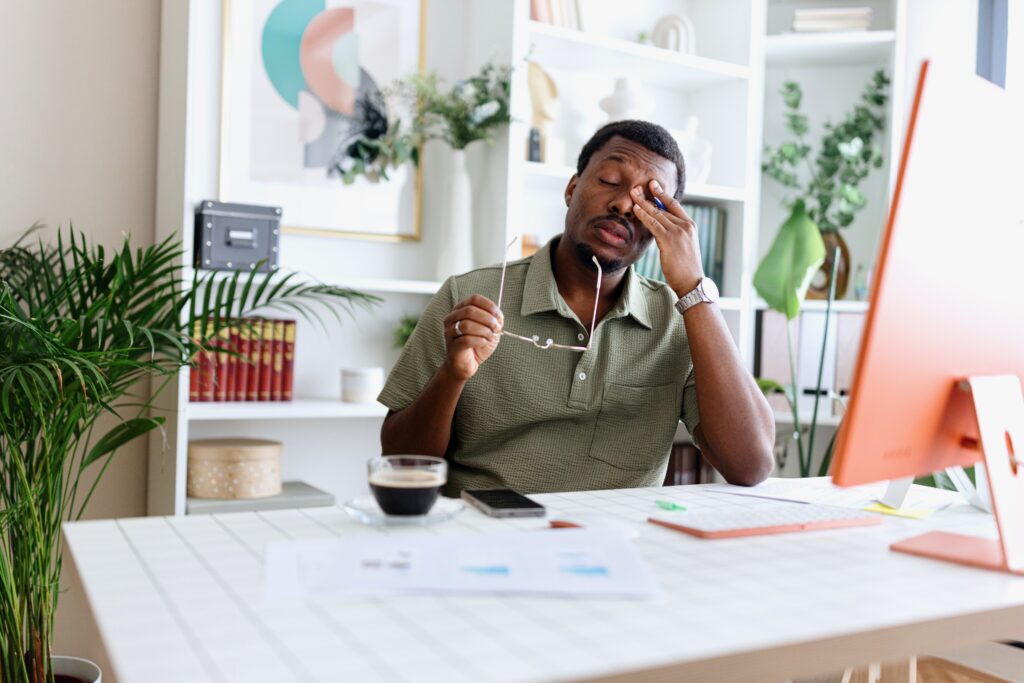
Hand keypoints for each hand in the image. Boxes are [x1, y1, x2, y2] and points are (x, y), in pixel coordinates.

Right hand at [442, 295, 502, 380]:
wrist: (465, 365)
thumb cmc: (476, 345)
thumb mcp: (488, 329)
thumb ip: (494, 320)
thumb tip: (498, 316)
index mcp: (460, 309)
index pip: (474, 299)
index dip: (489, 306)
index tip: (498, 316)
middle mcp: (452, 318)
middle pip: (470, 310)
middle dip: (488, 319)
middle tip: (496, 328)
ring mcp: (449, 332)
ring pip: (467, 324)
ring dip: (483, 330)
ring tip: (490, 337)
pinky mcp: (452, 346)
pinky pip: (466, 340)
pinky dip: (479, 340)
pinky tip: (483, 342)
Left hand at [631, 180, 704, 297]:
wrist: (691, 282)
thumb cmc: (686, 267)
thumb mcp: (684, 245)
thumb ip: (675, 233)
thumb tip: (661, 226)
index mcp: (690, 225)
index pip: (674, 204)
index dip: (662, 194)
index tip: (653, 184)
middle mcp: (685, 225)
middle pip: (663, 206)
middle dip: (648, 196)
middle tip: (637, 186)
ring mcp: (678, 232)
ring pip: (657, 213)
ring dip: (643, 203)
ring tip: (632, 194)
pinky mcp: (669, 240)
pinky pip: (653, 224)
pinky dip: (643, 215)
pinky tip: (635, 209)